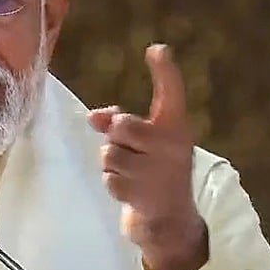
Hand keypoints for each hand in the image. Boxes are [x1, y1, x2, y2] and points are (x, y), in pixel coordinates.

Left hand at [88, 44, 206, 269]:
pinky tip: (132, 192)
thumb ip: (119, 125)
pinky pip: (109, 178)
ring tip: (132, 176)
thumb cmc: (155, 173)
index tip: (156, 49)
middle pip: (122, 126)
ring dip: (112, 165)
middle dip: (115, 138)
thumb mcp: (143, 146)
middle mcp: (173, 146)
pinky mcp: (146, 195)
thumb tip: (93, 116)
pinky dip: (113, 185)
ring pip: (110, 153)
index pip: (172, 94)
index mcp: (176, 128)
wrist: (172, 221)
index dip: (164, 71)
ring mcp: (160, 172)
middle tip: (130, 153)